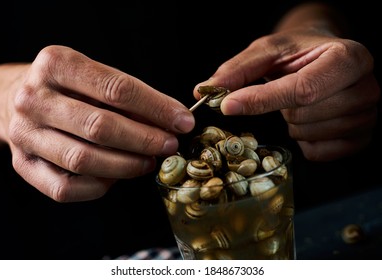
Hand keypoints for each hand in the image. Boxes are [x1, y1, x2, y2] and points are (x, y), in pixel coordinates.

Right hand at [0, 45, 194, 200]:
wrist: (14, 99)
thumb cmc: (67, 88)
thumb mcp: (94, 77)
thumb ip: (128, 97)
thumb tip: (170, 121)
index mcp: (56, 64)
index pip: (117, 89)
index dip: (156, 108)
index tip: (183, 122)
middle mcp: (34, 99)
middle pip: (100, 127)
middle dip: (145, 140)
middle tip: (169, 145)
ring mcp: (25, 134)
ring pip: (84, 160)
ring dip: (127, 165)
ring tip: (149, 161)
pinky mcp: (23, 165)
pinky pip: (66, 188)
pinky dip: (100, 186)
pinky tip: (117, 176)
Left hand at [194, 27, 379, 160]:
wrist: (323, 57)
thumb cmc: (296, 53)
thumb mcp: (266, 51)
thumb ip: (237, 70)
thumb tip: (204, 91)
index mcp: (348, 58)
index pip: (302, 89)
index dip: (261, 100)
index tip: (228, 105)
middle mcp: (366, 87)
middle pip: (303, 114)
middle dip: (280, 108)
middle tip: (284, 89)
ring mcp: (367, 116)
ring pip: (309, 135)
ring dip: (291, 122)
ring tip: (298, 102)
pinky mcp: (360, 139)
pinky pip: (319, 152)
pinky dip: (303, 140)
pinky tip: (308, 119)